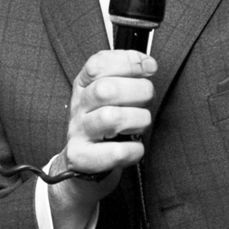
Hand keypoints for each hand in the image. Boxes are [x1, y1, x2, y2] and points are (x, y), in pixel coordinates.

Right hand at [48, 49, 156, 228]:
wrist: (81, 166)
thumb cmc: (103, 127)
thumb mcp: (109, 95)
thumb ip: (126, 75)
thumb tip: (148, 63)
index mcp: (84, 85)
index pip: (99, 63)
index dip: (128, 62)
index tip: (149, 67)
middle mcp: (79, 106)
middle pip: (105, 90)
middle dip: (137, 92)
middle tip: (146, 100)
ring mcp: (79, 132)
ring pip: (110, 118)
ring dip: (137, 120)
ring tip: (140, 124)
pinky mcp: (83, 158)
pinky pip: (115, 152)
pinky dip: (134, 150)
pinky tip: (135, 147)